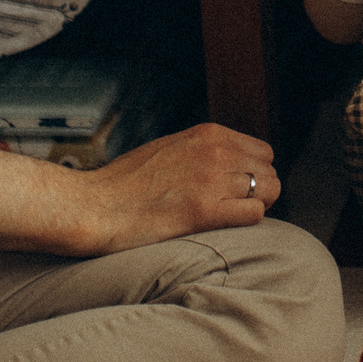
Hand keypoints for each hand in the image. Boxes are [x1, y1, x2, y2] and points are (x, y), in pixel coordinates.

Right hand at [80, 121, 279, 252]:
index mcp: (207, 134)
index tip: (238, 191)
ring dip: (255, 208)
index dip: (255, 174)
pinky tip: (223, 227)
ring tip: (228, 220)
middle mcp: (215, 151)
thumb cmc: (124, 185)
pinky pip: (255, 214)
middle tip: (235, 210)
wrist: (92, 206)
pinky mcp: (204, 211)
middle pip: (270, 172)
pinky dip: (246, 222)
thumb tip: (228, 167)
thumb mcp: (168, 149)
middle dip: (260, 192)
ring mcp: (211, 179)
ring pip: (269, 192)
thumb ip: (201, 153)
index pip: (263, 152)